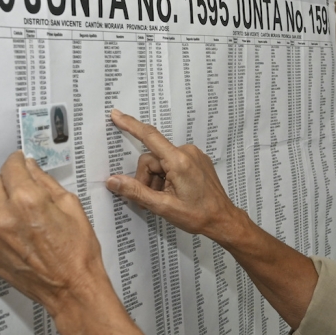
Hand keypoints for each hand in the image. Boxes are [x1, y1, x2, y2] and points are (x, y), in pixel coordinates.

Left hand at [0, 151, 108, 314]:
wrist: (72, 290)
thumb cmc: (78, 251)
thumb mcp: (71, 206)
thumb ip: (46, 182)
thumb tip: (31, 167)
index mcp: (26, 201)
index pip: (11, 167)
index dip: (18, 162)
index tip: (22, 163)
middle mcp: (2, 217)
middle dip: (10, 184)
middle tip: (28, 195)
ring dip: (5, 207)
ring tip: (28, 222)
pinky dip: (2, 229)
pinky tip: (23, 240)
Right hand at [106, 109, 240, 238]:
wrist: (222, 219)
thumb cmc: (197, 215)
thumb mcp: (162, 206)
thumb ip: (136, 191)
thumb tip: (112, 180)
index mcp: (179, 161)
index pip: (150, 137)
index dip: (130, 125)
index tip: (116, 115)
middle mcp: (187, 152)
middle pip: (152, 158)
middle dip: (147, 178)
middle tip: (152, 199)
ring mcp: (193, 155)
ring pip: (161, 162)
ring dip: (157, 179)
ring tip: (166, 198)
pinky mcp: (196, 160)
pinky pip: (172, 162)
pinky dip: (167, 176)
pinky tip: (173, 192)